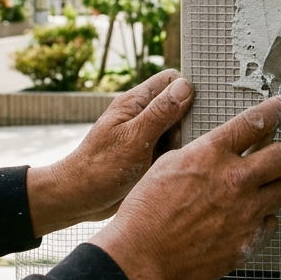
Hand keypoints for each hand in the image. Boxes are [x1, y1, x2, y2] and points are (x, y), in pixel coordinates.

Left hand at [26, 69, 194, 235]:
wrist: (78, 199)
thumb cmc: (99, 168)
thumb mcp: (133, 139)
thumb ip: (160, 113)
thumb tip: (185, 86)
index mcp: (136, 103)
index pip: (171, 80)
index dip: (189, 89)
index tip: (202, 108)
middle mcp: (143, 115)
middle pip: (180, 104)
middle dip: (191, 119)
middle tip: (192, 139)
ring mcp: (147, 135)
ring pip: (180, 127)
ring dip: (186, 140)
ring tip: (185, 156)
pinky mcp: (150, 154)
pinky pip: (174, 147)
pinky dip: (180, 154)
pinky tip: (181, 166)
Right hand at [91, 94, 280, 279]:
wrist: (141, 258)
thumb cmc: (147, 213)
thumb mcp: (169, 164)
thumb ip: (203, 152)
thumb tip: (223, 146)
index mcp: (211, 154)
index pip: (256, 121)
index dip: (277, 109)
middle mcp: (234, 179)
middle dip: (280, 155)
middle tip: (270, 160)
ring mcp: (244, 211)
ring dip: (271, 189)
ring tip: (252, 194)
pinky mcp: (248, 240)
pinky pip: (271, 222)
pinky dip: (261, 220)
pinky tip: (243, 221)